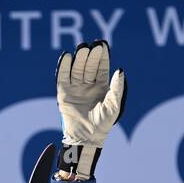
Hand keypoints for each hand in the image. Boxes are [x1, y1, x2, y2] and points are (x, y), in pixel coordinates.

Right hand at [55, 39, 126, 180]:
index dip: (102, 55)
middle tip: (90, 46)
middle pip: (88, 65)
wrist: (86, 138)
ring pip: (76, 69)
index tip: (102, 44)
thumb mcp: (114, 106)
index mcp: (101, 86)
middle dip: (89, 55)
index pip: (101, 66)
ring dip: (78, 58)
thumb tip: (121, 70)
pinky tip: (67, 57)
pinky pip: (63, 77)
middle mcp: (88, 85)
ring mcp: (75, 88)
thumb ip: (117, 88)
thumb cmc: (103, 124)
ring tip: (81, 48)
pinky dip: (64, 66)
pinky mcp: (63, 93)